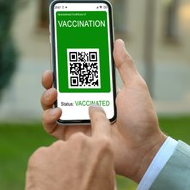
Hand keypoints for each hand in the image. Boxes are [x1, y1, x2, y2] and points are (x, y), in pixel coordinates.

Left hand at [25, 106, 116, 189]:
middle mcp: (79, 142)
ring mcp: (57, 147)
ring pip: (58, 152)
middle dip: (75, 155)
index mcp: (101, 147)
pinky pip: (43, 159)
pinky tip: (49, 184)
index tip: (91, 110)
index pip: (100, 120)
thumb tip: (98, 164)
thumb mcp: (110, 186)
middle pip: (76, 142)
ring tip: (60, 185)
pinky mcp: (38, 155)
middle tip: (74, 175)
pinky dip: (44, 169)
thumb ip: (104, 166)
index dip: (96, 114)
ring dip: (59, 164)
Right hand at [41, 39, 166, 182]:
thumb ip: (124, 65)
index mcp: (97, 92)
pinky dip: (48, 118)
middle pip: (59, 90)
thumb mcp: (135, 86)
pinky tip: (58, 112)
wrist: (142, 148)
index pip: (76, 77)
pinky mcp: (73, 136)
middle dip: (50, 80)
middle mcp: (84, 105)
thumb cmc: (142, 117)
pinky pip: (52, 127)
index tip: (59, 56)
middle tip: (50, 74)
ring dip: (46, 98)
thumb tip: (118, 41)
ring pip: (51, 107)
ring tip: (53, 93)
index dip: (65, 67)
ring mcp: (77, 121)